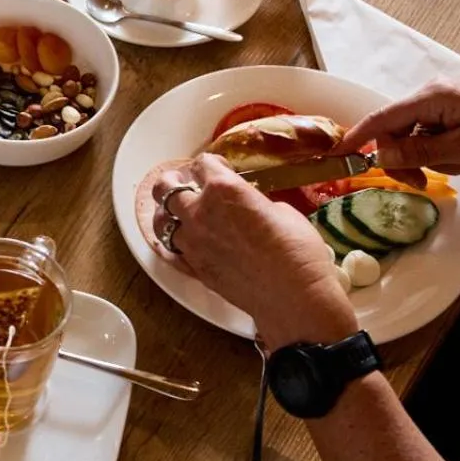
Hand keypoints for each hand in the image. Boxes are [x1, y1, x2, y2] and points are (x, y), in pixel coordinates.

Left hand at [151, 155, 357, 350]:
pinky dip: (176, 242)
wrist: (293, 296)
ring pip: (161, 221)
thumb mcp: (282, 211)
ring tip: (177, 214)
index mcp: (224, 189)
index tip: (218, 168)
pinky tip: (186, 242)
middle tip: (182, 183)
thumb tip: (249, 206)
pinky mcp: (193, 266)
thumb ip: (255, 202)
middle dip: (172, 181)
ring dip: (168, 214)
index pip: (202, 164)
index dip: (211, 163)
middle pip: (166, 188)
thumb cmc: (298, 250)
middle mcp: (200, 211)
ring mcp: (192, 241)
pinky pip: (173, 249)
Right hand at [334, 80, 459, 173]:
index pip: (382, 118)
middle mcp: (432, 95)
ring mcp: (443, 103)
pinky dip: (444, 152)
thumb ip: (419, 152)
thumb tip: (381, 155)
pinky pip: (433, 135)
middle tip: (421, 181)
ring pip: (415, 137)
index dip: (357, 137)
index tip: (338, 153)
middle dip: (405, 158)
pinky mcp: (454, 111)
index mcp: (431, 98)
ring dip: (432, 157)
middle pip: (397, 131)